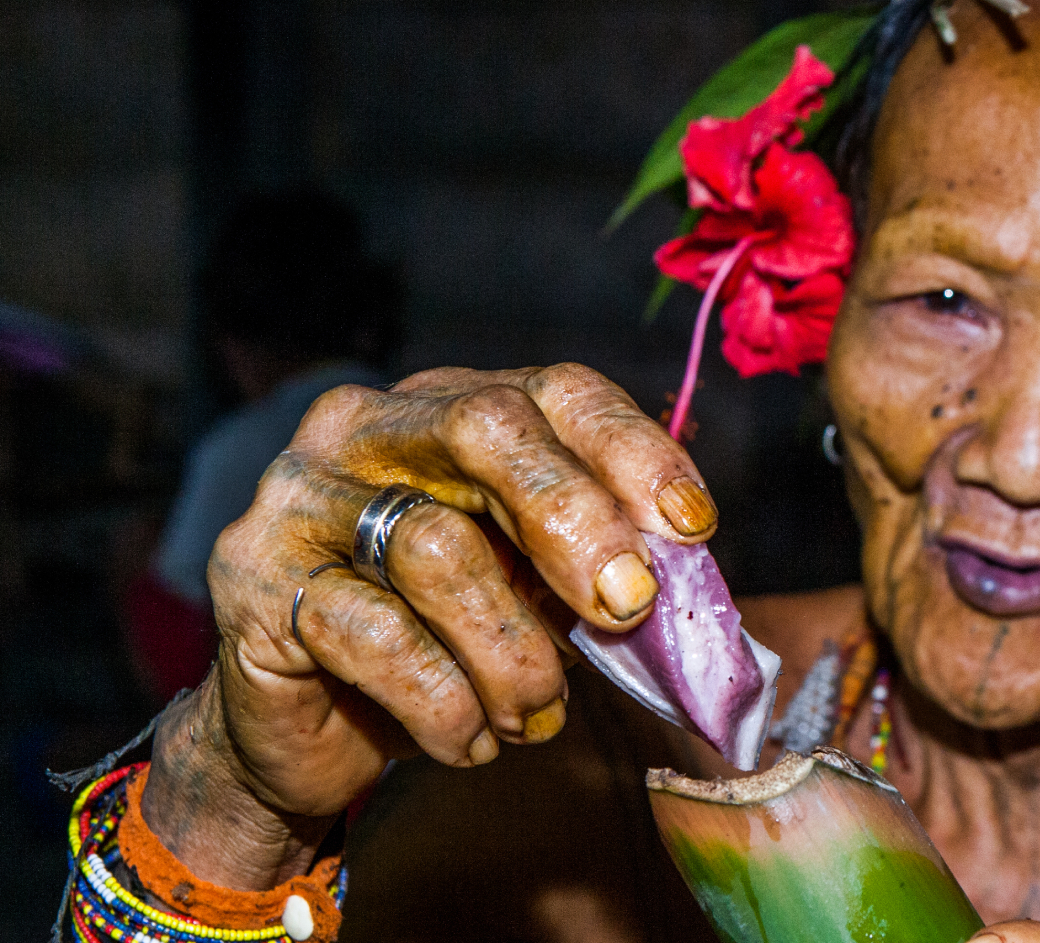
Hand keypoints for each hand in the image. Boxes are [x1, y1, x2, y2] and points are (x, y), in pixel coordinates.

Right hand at [142, 365, 718, 887]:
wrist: (309, 730)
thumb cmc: (443, 638)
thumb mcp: (534, 587)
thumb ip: (596, 560)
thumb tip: (680, 566)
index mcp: (449, 405)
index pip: (556, 391)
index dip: (633, 451)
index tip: (692, 528)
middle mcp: (365, 427)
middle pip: (486, 429)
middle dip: (575, 520)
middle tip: (628, 607)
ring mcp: (300, 497)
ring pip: (437, 548)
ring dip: (511, 651)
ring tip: (537, 713)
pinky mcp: (254, 582)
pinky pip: (375, 637)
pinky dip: (445, 702)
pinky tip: (471, 740)